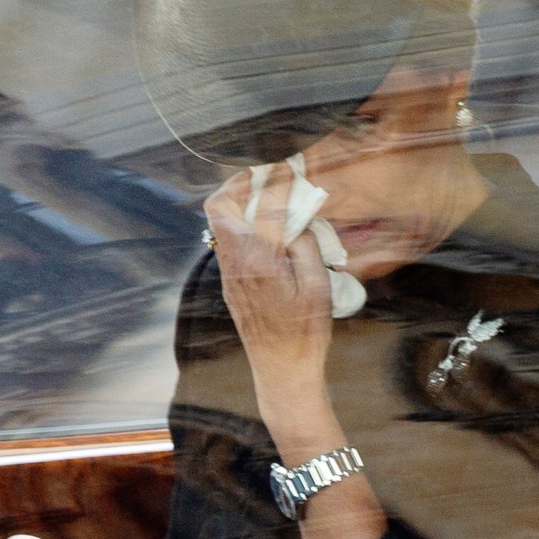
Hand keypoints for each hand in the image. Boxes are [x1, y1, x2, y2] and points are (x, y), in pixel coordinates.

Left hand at [204, 163, 332, 394]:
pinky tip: (266, 227)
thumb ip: (306, 246)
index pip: (266, 206)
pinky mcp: (229, 282)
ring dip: (239, 202)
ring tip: (267, 196)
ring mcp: (228, 273)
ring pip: (220, 222)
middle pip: (220, 205)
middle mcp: (236, 263)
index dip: (279, 181)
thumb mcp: (318, 286)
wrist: (281, 370)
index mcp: (261, 261)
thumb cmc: (305, 333)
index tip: (290, 169)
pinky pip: (227, 241)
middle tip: (265, 176)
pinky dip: (242, 223)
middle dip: (241, 183)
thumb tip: (297, 220)